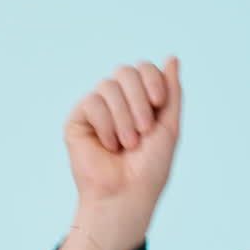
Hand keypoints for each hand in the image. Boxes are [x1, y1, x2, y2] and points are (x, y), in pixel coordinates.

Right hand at [63, 56, 182, 226]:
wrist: (127, 193)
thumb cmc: (150, 165)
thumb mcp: (169, 124)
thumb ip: (171, 91)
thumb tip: (172, 57)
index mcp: (141, 100)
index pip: (144, 68)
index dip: (152, 79)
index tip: (159, 102)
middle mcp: (118, 101)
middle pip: (125, 71)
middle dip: (139, 99)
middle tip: (144, 130)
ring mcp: (96, 109)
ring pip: (108, 86)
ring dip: (124, 116)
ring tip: (128, 143)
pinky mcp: (77, 119)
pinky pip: (91, 102)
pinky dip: (106, 124)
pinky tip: (109, 145)